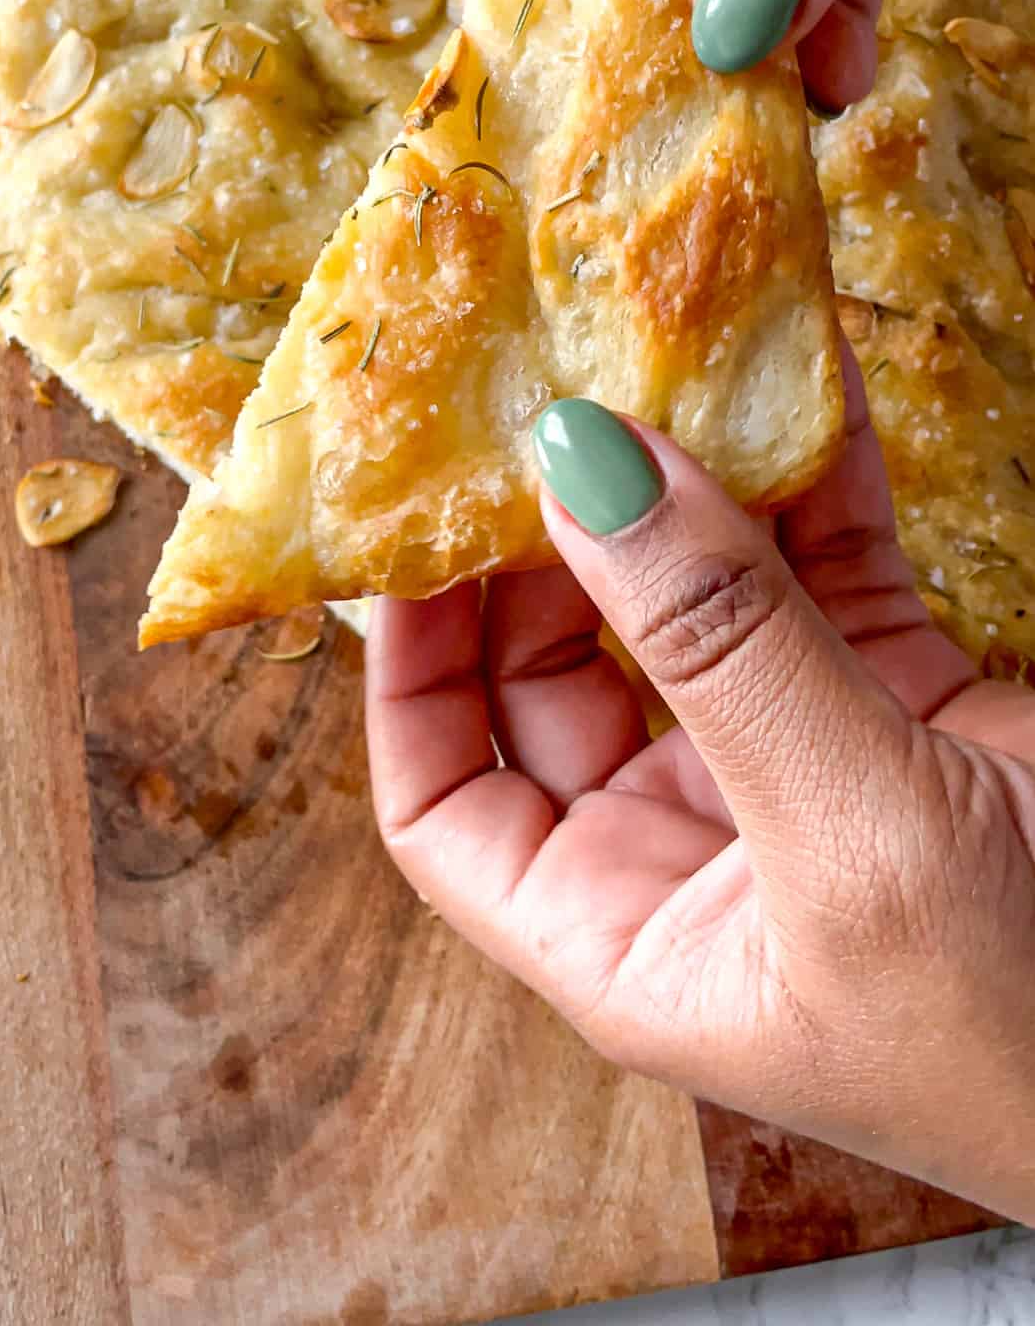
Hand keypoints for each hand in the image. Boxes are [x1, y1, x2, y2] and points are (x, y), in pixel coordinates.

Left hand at [365, 354, 1034, 1219]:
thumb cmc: (1019, 1022)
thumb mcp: (847, 838)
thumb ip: (718, 642)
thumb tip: (579, 461)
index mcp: (620, 932)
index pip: (444, 797)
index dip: (406, 666)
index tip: (405, 526)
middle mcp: (682, 848)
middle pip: (556, 673)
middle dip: (542, 540)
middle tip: (531, 402)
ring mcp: (793, 768)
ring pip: (694, 604)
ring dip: (679, 484)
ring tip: (647, 355)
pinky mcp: (902, 707)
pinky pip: (827, 571)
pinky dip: (815, 480)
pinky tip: (800, 380)